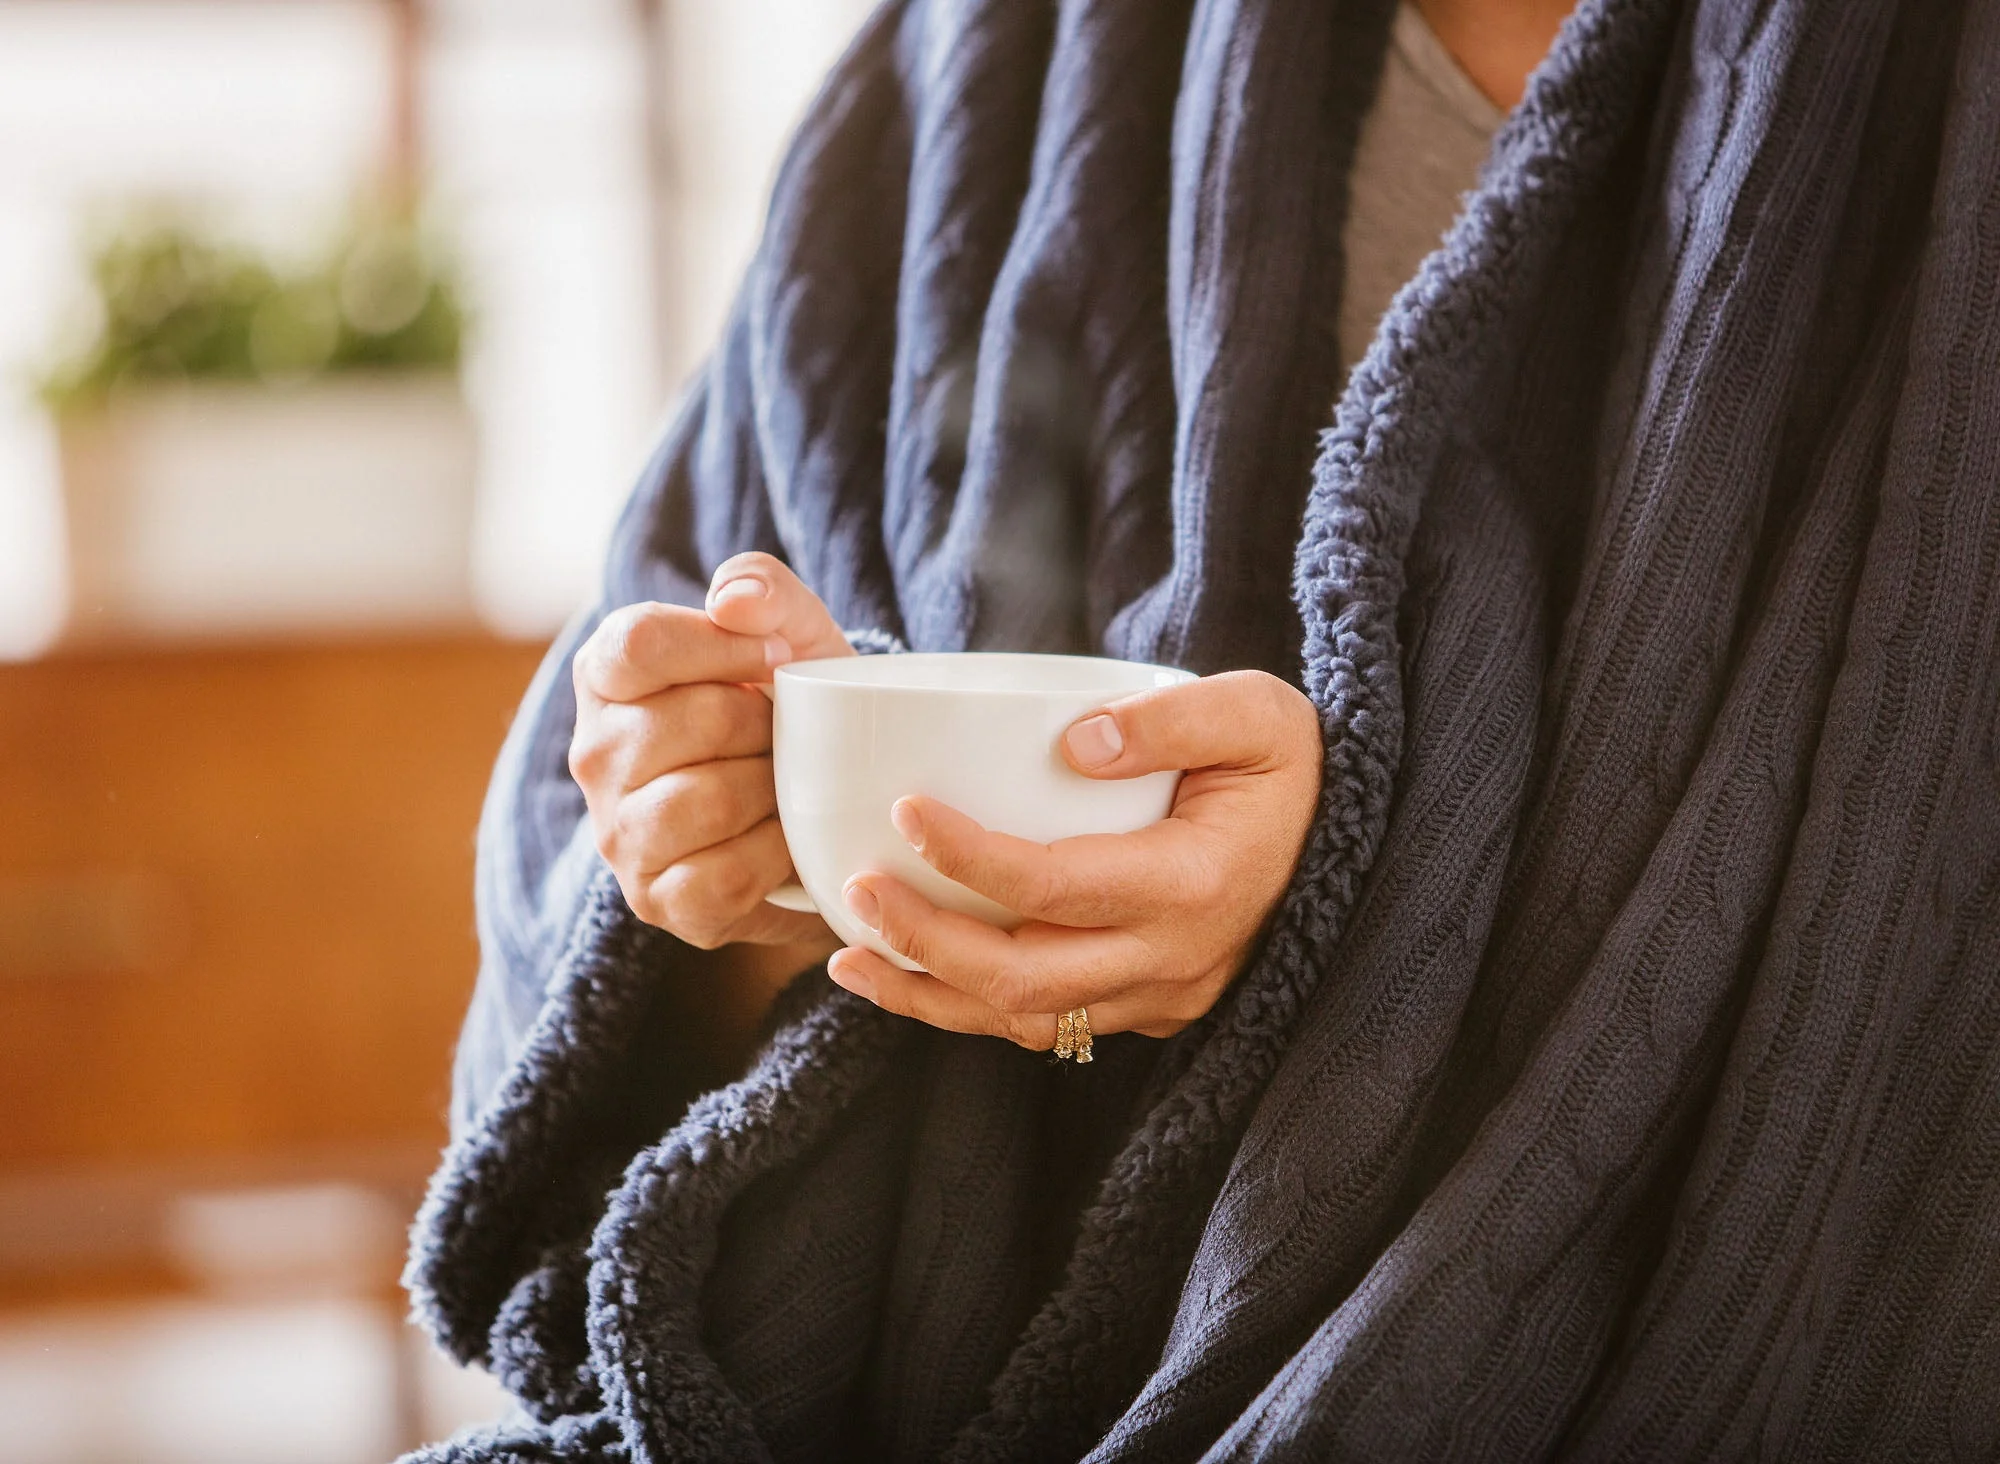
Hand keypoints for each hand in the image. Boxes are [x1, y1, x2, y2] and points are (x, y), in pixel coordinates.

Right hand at [568, 551, 851, 949]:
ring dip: (772, 790)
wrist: (821, 805)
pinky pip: (728, 873)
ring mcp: (618, 835)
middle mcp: (594, 755)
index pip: (638, 643)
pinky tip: (781, 838)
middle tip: (782, 734)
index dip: (722, 647)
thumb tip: (730, 601)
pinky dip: (776, 854)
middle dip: (764, 725)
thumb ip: (765, 588)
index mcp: (607, 676)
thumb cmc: (790, 707)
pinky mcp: (657, 900)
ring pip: (709, 800)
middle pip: (691, 721)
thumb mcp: (792, 632)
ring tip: (781, 783)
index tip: (778, 658)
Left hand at [824, 671, 1321, 1045]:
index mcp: (1194, 886)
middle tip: (854, 890)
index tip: (905, 810)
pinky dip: (969, 1007)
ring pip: (1024, 1019)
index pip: (1054, 887)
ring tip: (849, 959)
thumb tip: (1076, 740)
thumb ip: (1173, 719)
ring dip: (929, 995)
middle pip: (1023, 977)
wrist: (1349, 845)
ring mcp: (1158, 997)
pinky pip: (1044, 1024)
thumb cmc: (1290, 769)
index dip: (969, 856)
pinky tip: (909, 976)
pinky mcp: (1144, 1008)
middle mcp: (1172, 960)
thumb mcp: (1256, 715)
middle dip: (925, 943)